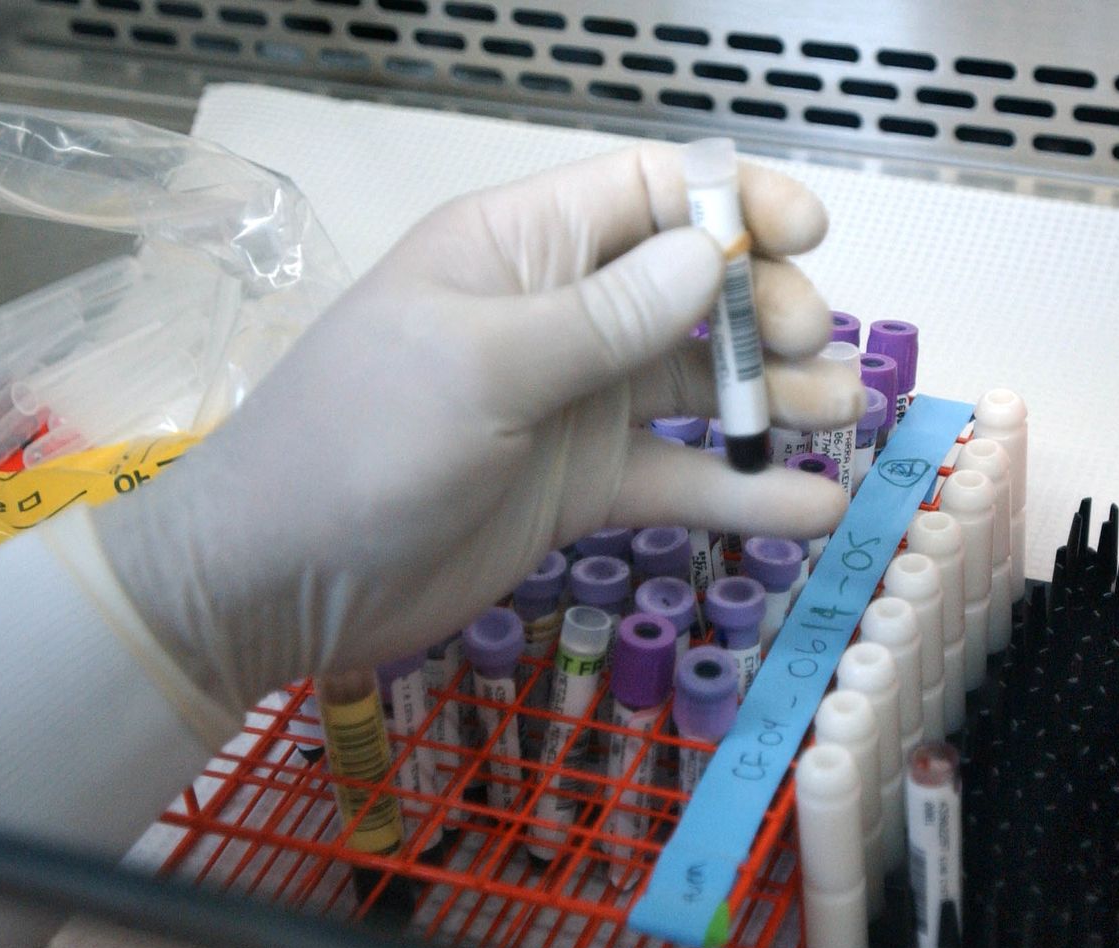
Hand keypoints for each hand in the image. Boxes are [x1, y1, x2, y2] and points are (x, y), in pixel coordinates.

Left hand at [91, 144, 863, 714]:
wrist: (280, 583)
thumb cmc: (359, 445)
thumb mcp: (480, 366)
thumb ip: (603, 317)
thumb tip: (711, 253)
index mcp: (520, 248)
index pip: (649, 193)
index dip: (734, 202)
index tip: (807, 234)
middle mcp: (560, 313)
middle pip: (696, 286)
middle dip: (766, 307)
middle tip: (808, 352)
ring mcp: (577, 403)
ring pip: (703, 379)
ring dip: (776, 393)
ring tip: (838, 415)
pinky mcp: (586, 486)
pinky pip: (683, 475)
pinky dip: (745, 490)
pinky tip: (813, 508)